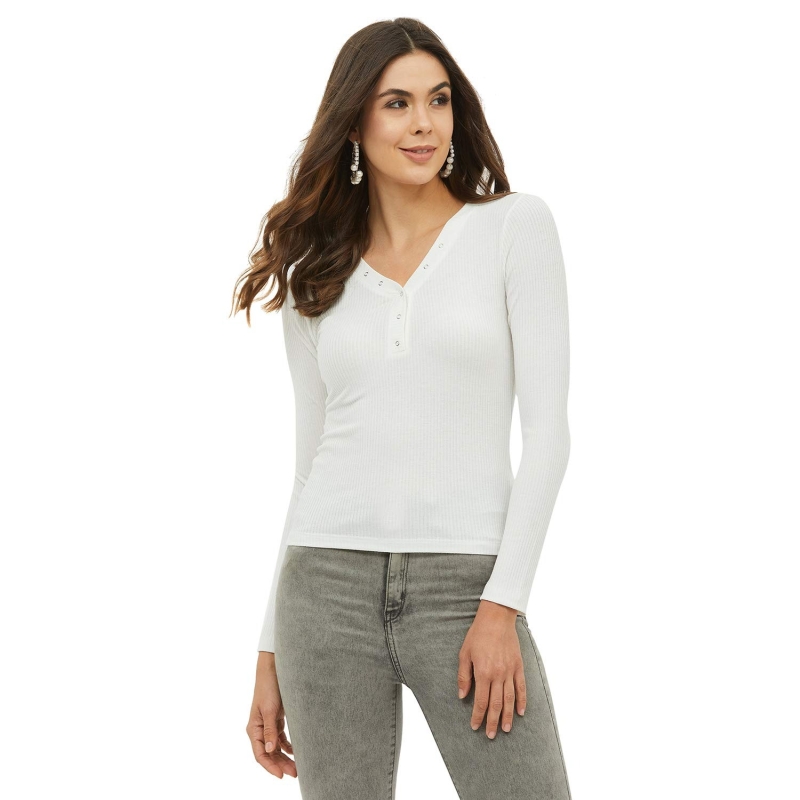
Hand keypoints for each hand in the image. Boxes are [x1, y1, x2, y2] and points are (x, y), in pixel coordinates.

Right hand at [245, 651, 296, 778]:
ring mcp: (267, 725)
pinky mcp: (275, 720)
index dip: (270, 766)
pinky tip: (296, 752)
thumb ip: (270, 730)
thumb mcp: (269, 710)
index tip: (281, 775)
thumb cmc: (268, 687)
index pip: (261, 754)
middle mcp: (259, 729)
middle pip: (269, 753)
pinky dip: (288, 746)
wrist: (273, 670)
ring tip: (297, 766)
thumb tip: (270, 750)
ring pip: (276, 748)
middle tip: (296, 773)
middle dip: (281, 764)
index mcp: (254, 729)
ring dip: (285, 757)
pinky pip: (281, 738)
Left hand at [457, 600, 526, 737]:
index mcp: (483, 672)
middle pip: (496, 704)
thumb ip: (464, 676)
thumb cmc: (478, 635)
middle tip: (491, 735)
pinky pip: (521, 687)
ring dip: (508, 716)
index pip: (481, 701)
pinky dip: (522, 700)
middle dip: (493, 721)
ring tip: (506, 729)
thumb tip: (462, 695)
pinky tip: (520, 712)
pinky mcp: (518, 666)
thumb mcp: (464, 654)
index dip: (478, 715)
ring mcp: (510, 671)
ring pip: (510, 699)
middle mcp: (498, 674)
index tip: (475, 726)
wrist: (496, 618)